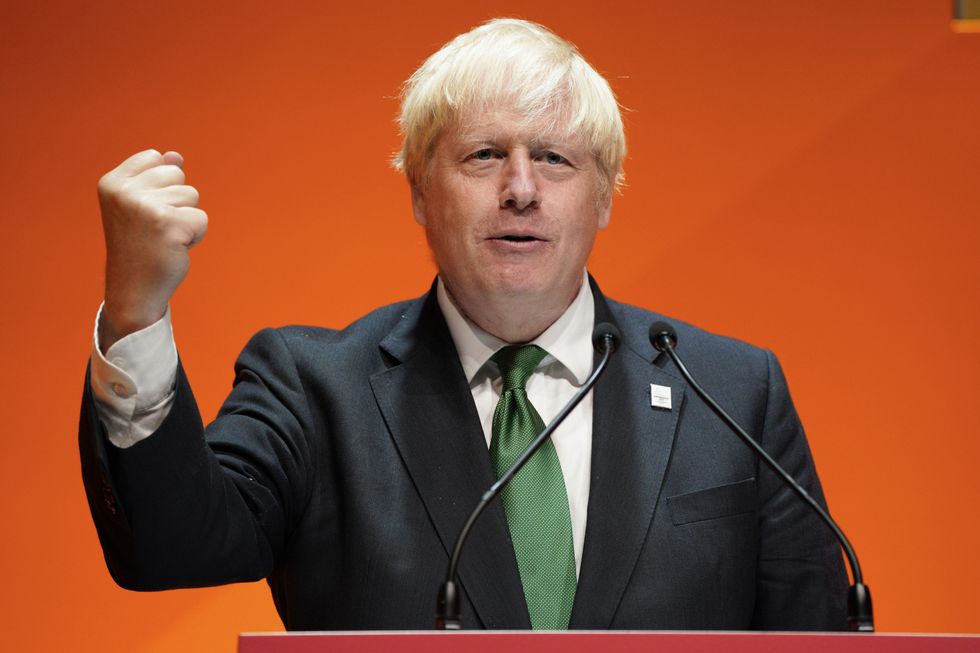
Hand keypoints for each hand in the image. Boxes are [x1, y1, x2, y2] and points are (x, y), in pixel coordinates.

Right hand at [97, 149, 207, 351]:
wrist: (133, 290)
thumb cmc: (140, 246)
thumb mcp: (142, 206)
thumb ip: (156, 178)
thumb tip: (176, 155)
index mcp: (112, 182)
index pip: (155, 157)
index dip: (162, 184)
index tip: (146, 211)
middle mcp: (124, 192)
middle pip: (177, 174)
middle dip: (177, 201)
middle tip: (157, 228)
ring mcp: (145, 207)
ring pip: (192, 195)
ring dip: (186, 219)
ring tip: (164, 238)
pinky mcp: (168, 225)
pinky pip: (201, 219)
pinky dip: (195, 235)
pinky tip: (174, 248)